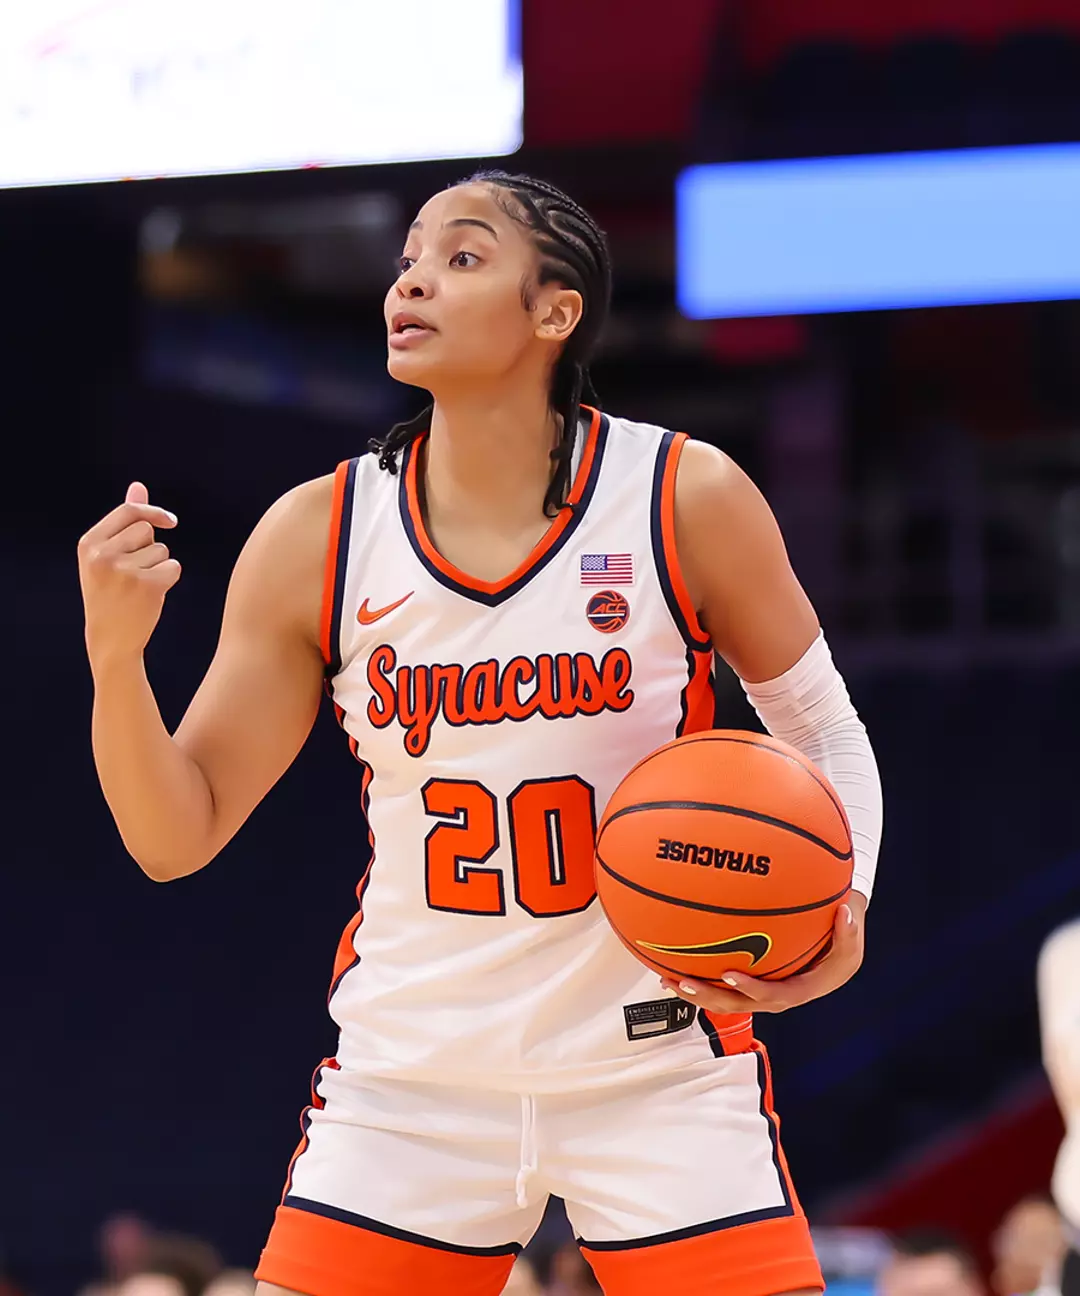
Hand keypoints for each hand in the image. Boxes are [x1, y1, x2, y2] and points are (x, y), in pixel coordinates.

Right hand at [78, 482, 179, 666]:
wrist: (110, 638)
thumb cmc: (111, 592)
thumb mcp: (108, 555)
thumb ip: (124, 521)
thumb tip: (138, 486)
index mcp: (89, 544)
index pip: (128, 512)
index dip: (153, 512)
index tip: (170, 521)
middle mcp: (103, 555)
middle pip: (147, 530)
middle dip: (150, 547)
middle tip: (134, 573)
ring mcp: (124, 570)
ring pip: (162, 550)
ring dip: (158, 566)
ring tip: (138, 586)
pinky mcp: (146, 585)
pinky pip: (173, 567)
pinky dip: (169, 579)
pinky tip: (151, 595)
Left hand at [660, 892, 866, 1013]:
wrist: (837, 936)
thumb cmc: (843, 932)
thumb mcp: (854, 931)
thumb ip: (851, 927)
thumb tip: (846, 911)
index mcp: (803, 988)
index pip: (775, 995)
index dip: (752, 989)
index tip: (729, 975)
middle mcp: (779, 995)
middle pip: (741, 1005)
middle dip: (710, 997)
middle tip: (683, 981)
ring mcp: (763, 990)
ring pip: (726, 1000)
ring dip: (697, 993)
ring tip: (668, 978)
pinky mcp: (752, 982)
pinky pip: (724, 985)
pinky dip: (700, 977)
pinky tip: (674, 964)